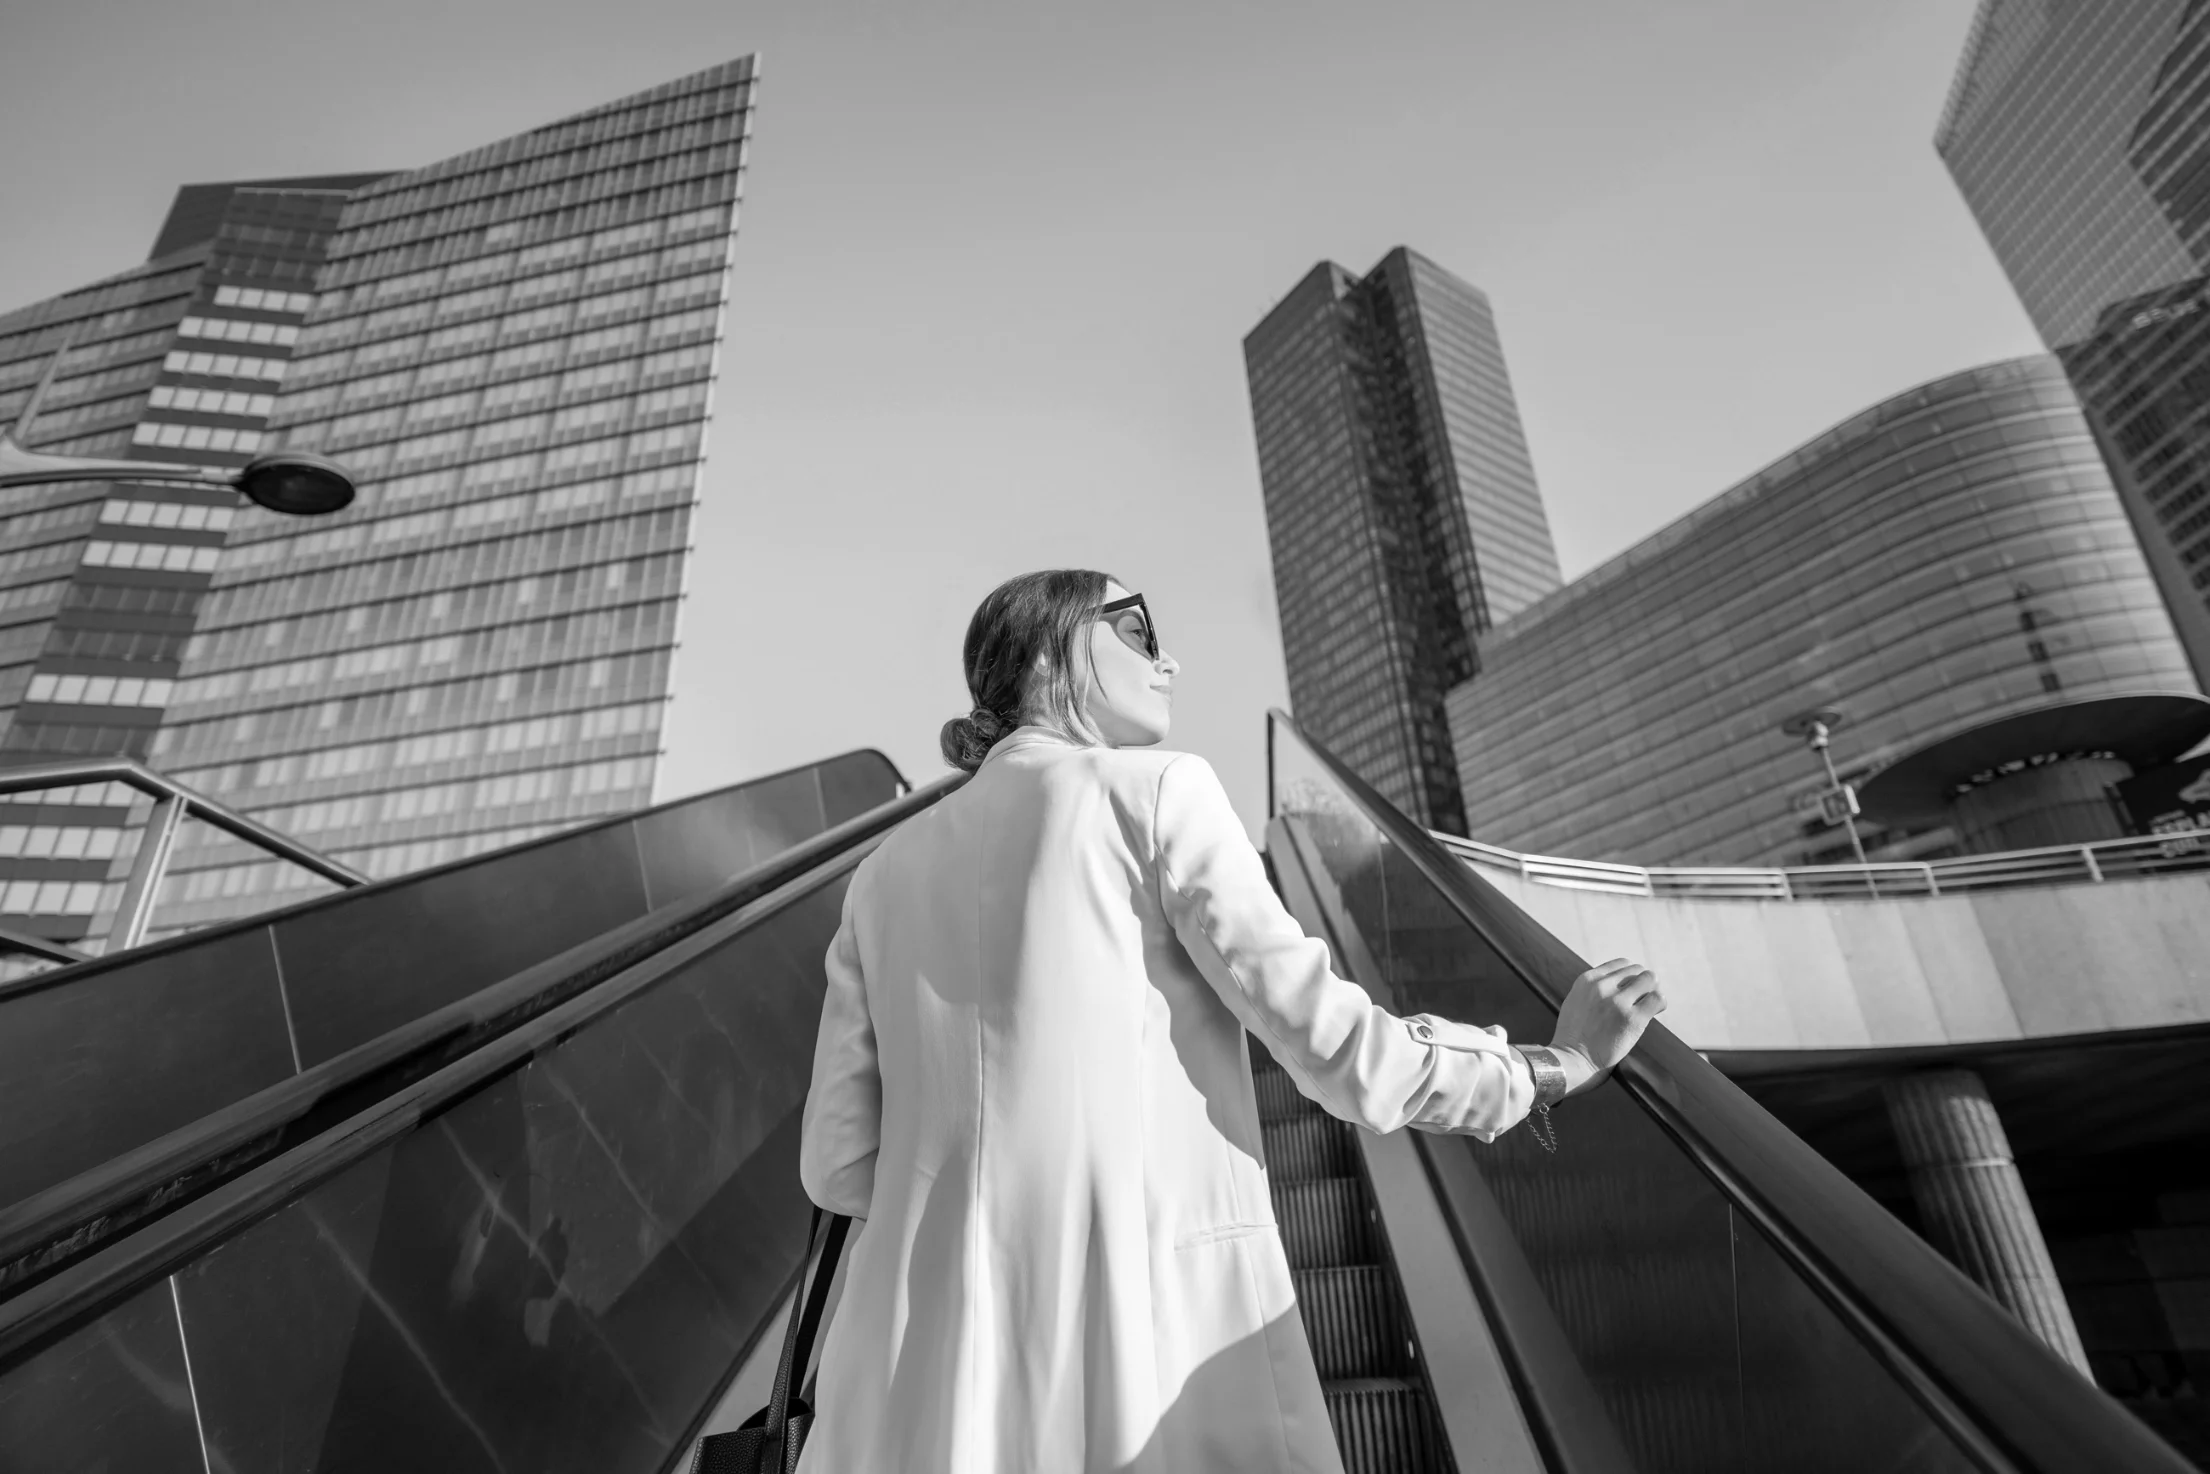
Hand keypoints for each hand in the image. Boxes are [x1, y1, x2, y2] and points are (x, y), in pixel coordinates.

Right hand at [1547, 958, 1663, 1095]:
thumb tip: (1618, 983)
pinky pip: (1657, 999)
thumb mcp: (1576, 1000)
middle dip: (1643, 983)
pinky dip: (1659, 1003)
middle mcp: (1602, 987)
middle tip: (1643, 999)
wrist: (1572, 1060)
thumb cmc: (1573, 1036)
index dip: (1631, 976)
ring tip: (1649, 1005)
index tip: (1632, 989)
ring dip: (1653, 991)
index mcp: (1587, 980)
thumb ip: (1593, 988)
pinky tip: (1655, 1012)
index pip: (1622, 964)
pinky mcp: (1633, 1019)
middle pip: (1637, 970)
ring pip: (1650, 979)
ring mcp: (1618, 1002)